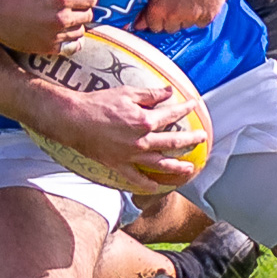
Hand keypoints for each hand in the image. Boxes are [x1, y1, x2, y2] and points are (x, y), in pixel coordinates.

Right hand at [0, 0, 98, 54]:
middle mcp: (61, 18)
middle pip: (88, 15)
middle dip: (82, 10)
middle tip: (71, 8)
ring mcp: (55, 35)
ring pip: (81, 31)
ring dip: (76, 25)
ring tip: (63, 20)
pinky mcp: (48, 48)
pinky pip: (72, 47)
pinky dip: (70, 41)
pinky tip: (62, 34)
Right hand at [32, 82, 207, 194]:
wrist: (74, 120)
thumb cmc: (98, 104)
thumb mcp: (126, 93)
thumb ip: (150, 94)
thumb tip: (169, 91)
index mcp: (144, 121)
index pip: (171, 115)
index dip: (184, 109)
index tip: (194, 105)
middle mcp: (141, 141)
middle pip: (172, 142)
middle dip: (190, 140)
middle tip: (202, 139)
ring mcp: (131, 156)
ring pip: (160, 165)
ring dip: (177, 167)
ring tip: (190, 169)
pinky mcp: (119, 165)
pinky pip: (137, 179)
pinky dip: (148, 185)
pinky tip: (157, 186)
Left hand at [132, 0, 231, 33]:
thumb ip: (149, 9)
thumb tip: (138, 25)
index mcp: (158, 9)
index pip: (153, 28)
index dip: (157, 21)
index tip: (160, 16)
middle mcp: (173, 16)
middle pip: (169, 29)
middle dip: (171, 21)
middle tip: (177, 6)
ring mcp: (190, 19)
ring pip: (185, 26)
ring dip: (186, 19)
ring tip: (190, 2)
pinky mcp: (206, 19)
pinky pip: (199, 25)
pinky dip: (200, 18)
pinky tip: (201, 4)